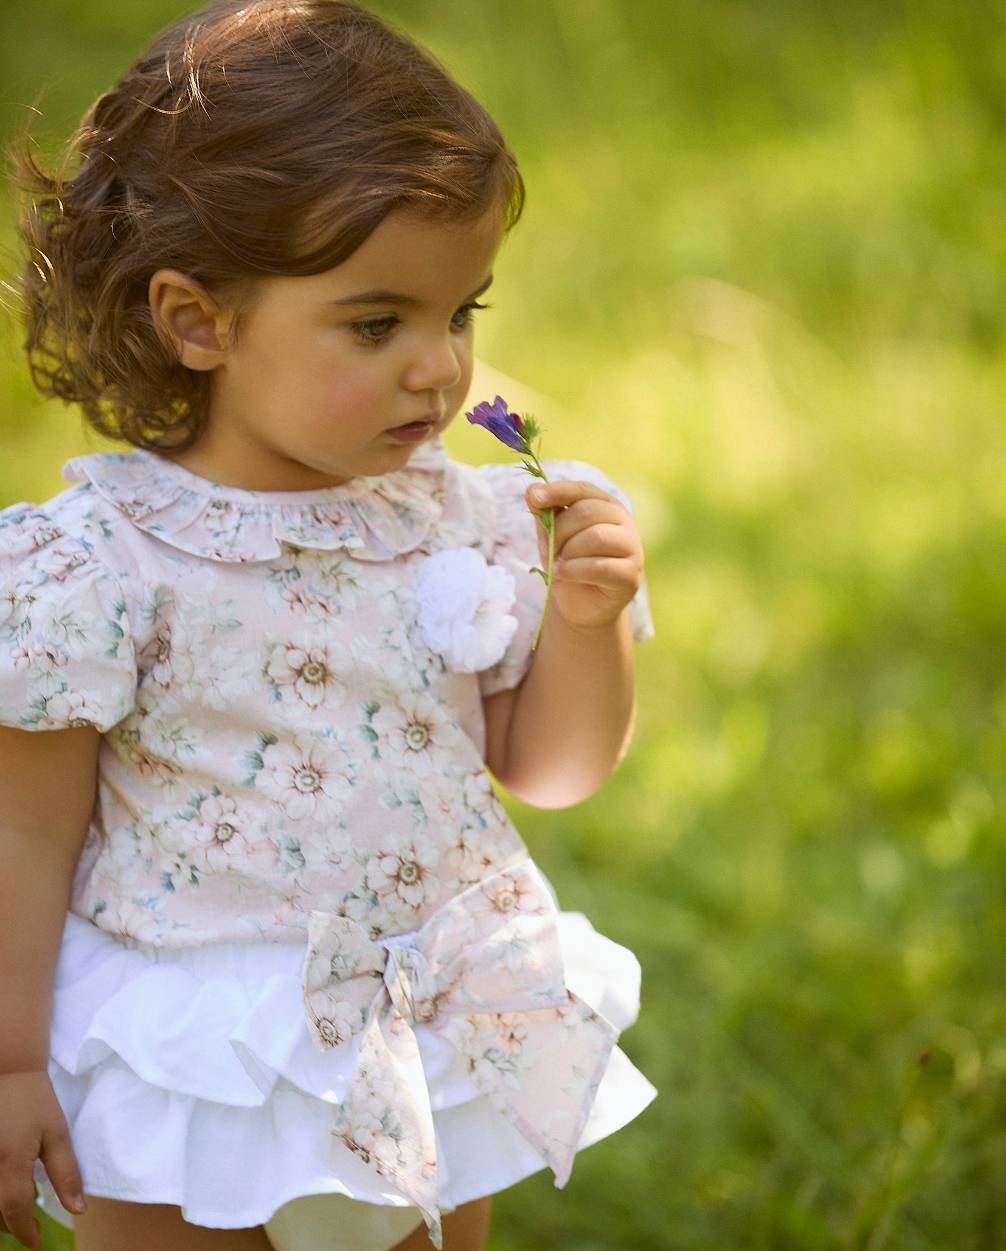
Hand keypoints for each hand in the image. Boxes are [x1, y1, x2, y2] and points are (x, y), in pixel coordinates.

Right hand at [0, 1071, 85, 1249]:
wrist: (8, 1072)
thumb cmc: (35, 1101)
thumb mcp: (57, 1134)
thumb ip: (66, 1173)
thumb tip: (78, 1210)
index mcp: (11, 1160)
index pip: (14, 1210)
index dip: (25, 1231)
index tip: (37, 1242)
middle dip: (10, 1225)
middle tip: (29, 1225)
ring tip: (16, 1210)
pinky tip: (3, 1191)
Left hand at [525, 479, 643, 633]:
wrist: (580, 605)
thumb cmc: (568, 564)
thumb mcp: (552, 536)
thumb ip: (545, 513)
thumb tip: (532, 490)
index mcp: (606, 506)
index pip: (583, 490)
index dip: (558, 491)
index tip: (534, 497)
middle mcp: (624, 522)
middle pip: (587, 512)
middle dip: (559, 531)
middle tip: (548, 550)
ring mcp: (632, 549)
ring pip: (597, 537)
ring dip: (568, 551)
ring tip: (557, 564)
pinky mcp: (630, 576)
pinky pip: (600, 567)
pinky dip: (573, 570)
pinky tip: (561, 574)